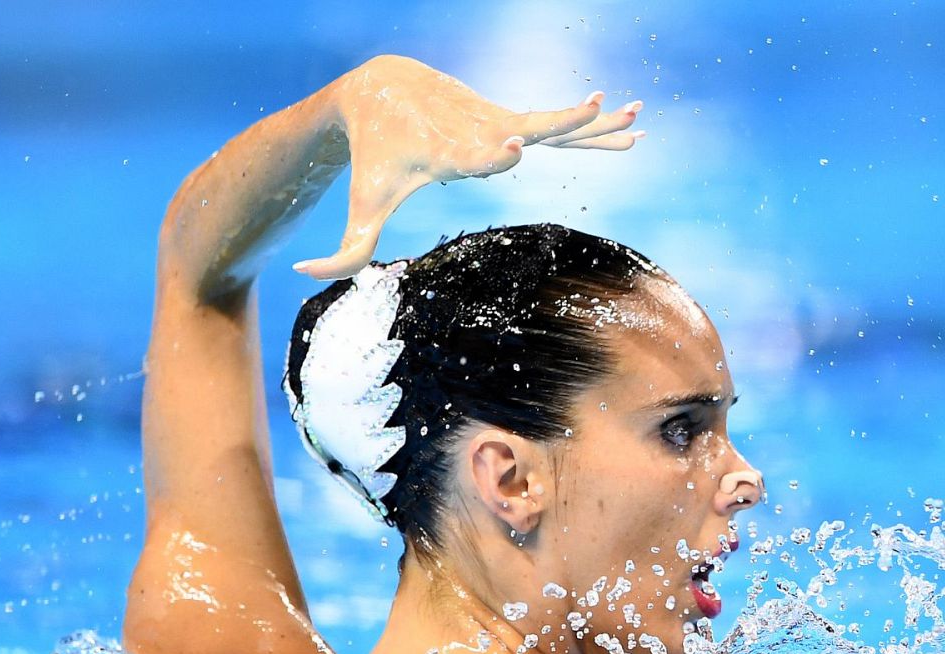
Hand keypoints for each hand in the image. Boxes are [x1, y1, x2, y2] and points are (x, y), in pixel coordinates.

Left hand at [295, 55, 644, 279]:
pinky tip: (630, 126)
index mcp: (449, 153)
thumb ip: (344, 249)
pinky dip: (591, 125)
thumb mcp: (362, 202)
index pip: (477, 153)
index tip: (518, 143)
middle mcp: (480, 132)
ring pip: (554, 122)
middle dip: (564, 120)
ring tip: (637, 113)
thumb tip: (307, 274)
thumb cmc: (372, 157)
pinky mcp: (509, 116)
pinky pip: (557, 124)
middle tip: (596, 106)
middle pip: (530, 126)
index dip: (496, 151)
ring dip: (595, 122)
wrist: (378, 88)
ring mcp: (499, 121)